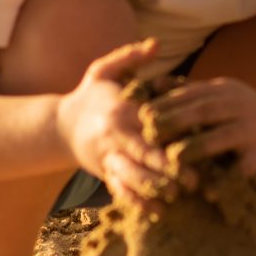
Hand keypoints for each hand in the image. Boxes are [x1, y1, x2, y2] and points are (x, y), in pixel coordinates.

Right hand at [53, 40, 178, 204]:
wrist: (60, 126)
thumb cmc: (90, 94)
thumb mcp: (104, 69)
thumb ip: (130, 56)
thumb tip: (155, 43)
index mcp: (119, 111)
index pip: (148, 125)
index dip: (170, 136)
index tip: (194, 143)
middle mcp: (112, 137)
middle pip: (142, 156)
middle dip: (168, 169)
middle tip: (195, 180)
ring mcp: (107, 158)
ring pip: (130, 177)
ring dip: (154, 190)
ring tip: (178, 197)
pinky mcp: (105, 173)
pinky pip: (120, 191)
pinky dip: (137, 202)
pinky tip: (158, 212)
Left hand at [137, 76, 255, 184]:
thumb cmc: (242, 111)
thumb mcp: (220, 93)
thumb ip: (190, 92)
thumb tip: (153, 84)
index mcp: (226, 90)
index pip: (193, 93)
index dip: (168, 103)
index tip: (143, 115)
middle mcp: (241, 106)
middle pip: (207, 110)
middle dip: (178, 120)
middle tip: (151, 134)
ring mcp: (254, 130)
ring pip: (225, 136)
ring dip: (198, 147)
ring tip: (174, 159)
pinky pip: (244, 168)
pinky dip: (226, 181)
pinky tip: (208, 192)